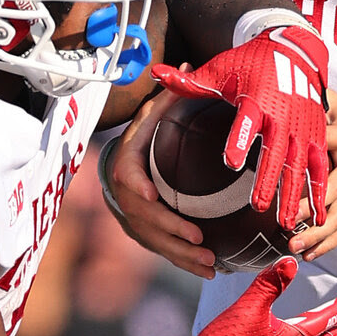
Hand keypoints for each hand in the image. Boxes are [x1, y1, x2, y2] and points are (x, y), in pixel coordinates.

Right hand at [100, 90, 217, 279]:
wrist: (125, 161)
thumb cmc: (147, 134)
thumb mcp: (155, 112)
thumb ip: (170, 94)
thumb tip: (188, 65)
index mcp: (127, 163)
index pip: (126, 176)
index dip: (135, 186)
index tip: (150, 195)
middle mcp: (126, 196)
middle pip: (143, 218)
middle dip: (170, 231)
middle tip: (199, 240)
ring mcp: (133, 218)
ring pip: (155, 241)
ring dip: (182, 255)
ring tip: (210, 262)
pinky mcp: (145, 233)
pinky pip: (164, 250)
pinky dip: (185, 261)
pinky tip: (211, 270)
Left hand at [152, 26, 329, 229]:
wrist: (295, 53)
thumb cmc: (251, 64)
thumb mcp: (221, 70)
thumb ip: (190, 82)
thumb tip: (156, 74)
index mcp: (255, 101)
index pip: (246, 122)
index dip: (239, 140)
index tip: (230, 162)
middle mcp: (282, 116)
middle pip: (275, 152)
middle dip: (267, 179)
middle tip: (258, 205)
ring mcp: (302, 128)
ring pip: (298, 165)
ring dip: (294, 193)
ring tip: (287, 222)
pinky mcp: (317, 135)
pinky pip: (319, 166)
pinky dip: (320, 190)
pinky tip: (319, 215)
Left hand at [288, 91, 336, 261]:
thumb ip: (314, 100)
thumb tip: (280, 90)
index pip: (322, 148)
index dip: (300, 159)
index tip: (276, 169)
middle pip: (333, 190)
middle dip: (309, 207)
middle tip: (283, 220)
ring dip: (317, 234)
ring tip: (293, 244)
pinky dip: (329, 243)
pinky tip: (310, 254)